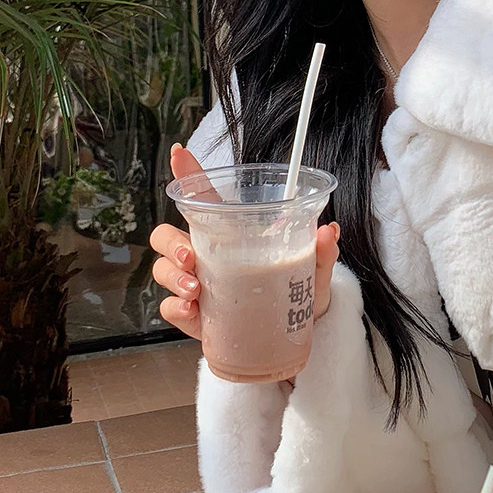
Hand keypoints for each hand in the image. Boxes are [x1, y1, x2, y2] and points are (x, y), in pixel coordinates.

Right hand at [150, 143, 340, 338]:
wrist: (287, 339)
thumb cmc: (293, 295)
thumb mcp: (311, 271)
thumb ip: (321, 251)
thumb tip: (329, 229)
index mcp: (229, 235)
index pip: (202, 198)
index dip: (188, 174)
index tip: (179, 154)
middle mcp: (205, 256)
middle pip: (166, 235)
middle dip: (171, 243)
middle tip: (190, 257)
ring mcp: (195, 285)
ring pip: (163, 269)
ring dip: (173, 276)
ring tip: (197, 289)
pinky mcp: (193, 315)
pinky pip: (171, 307)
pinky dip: (178, 308)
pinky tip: (193, 310)